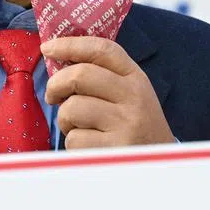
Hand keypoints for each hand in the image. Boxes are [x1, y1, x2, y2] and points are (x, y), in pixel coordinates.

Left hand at [41, 36, 173, 148]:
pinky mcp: (114, 148)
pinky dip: (73, 144)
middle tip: (52, 97)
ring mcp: (126, 123)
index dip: (71, 44)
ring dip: (65, 120)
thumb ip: (104, 78)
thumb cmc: (137, 128)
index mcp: (136, 79)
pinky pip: (74, 138)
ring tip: (79, 128)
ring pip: (72, 107)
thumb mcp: (130, 96)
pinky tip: (90, 147)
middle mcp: (134, 97)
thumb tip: (60, 61)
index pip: (103, 49)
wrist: (161, 165)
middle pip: (81, 75)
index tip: (48, 48)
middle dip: (56, 84)